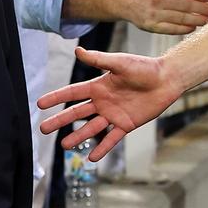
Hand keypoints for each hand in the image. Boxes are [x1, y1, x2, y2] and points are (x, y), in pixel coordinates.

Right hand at [38, 47, 184, 161]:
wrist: (168, 79)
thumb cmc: (146, 68)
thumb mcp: (121, 62)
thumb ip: (99, 59)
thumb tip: (77, 50)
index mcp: (99, 86)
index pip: (72, 93)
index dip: (56, 98)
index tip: (39, 103)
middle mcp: (103, 101)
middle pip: (77, 112)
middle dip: (60, 120)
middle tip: (43, 129)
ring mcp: (114, 114)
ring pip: (91, 128)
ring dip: (78, 136)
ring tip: (64, 146)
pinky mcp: (127, 124)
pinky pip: (112, 138)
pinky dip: (102, 148)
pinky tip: (92, 157)